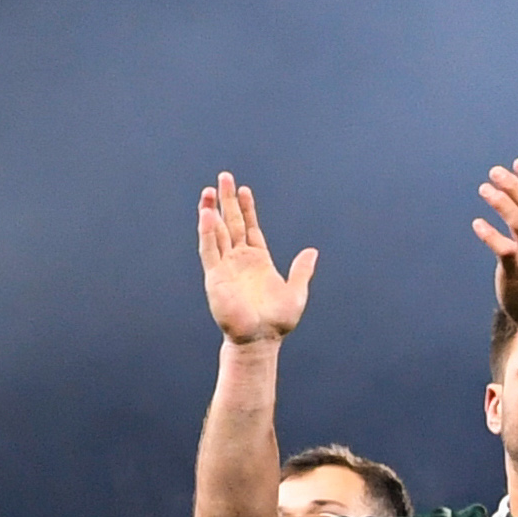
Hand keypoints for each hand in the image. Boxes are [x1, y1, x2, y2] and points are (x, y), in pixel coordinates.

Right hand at [198, 174, 313, 345]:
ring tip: (208, 191)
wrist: (261, 339)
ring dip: (211, 211)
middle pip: (231, 224)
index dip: (247, 208)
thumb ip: (301, 270)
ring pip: (216, 233)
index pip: (249, 228)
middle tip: (223, 177)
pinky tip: (206, 215)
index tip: (243, 189)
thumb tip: (311, 252)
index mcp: (257, 260)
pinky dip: (206, 233)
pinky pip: (209, 251)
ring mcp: (225, 267)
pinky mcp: (215, 278)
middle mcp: (239, 260)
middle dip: (227, 200)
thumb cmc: (277, 321)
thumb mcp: (297, 291)